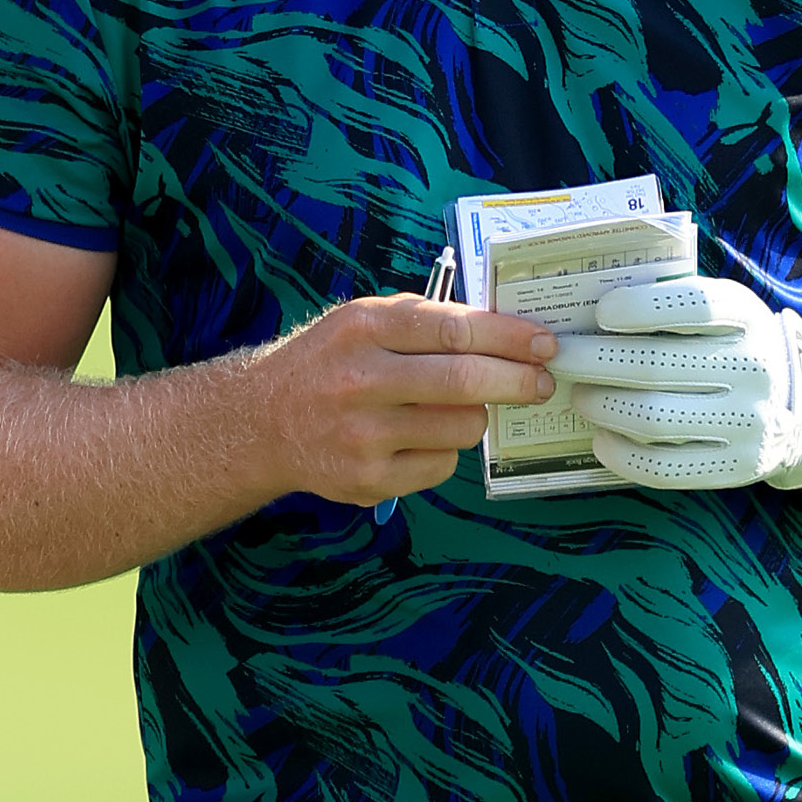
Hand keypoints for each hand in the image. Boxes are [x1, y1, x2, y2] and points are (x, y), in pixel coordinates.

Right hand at [253, 296, 557, 505]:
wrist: (258, 423)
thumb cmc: (328, 363)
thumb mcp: (363, 321)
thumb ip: (426, 321)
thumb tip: (508, 332)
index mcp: (365, 328)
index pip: (455, 330)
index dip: (511, 337)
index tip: (544, 343)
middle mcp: (360, 380)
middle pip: (466, 382)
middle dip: (519, 382)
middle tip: (542, 383)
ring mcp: (361, 435)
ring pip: (463, 427)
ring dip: (476, 417)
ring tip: (457, 408)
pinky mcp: (365, 480)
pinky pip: (442, 465)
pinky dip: (445, 451)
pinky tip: (419, 439)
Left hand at [545, 276, 801, 491]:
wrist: (795, 407)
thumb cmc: (735, 348)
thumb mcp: (725, 313)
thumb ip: (673, 307)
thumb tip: (590, 316)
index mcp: (749, 317)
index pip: (692, 307)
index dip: (639, 308)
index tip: (601, 313)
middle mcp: (754, 368)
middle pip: (655, 365)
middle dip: (593, 361)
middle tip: (562, 359)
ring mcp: (748, 422)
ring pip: (652, 418)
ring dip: (601, 406)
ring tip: (581, 397)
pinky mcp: (735, 467)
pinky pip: (663, 468)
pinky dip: (620, 453)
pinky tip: (602, 437)